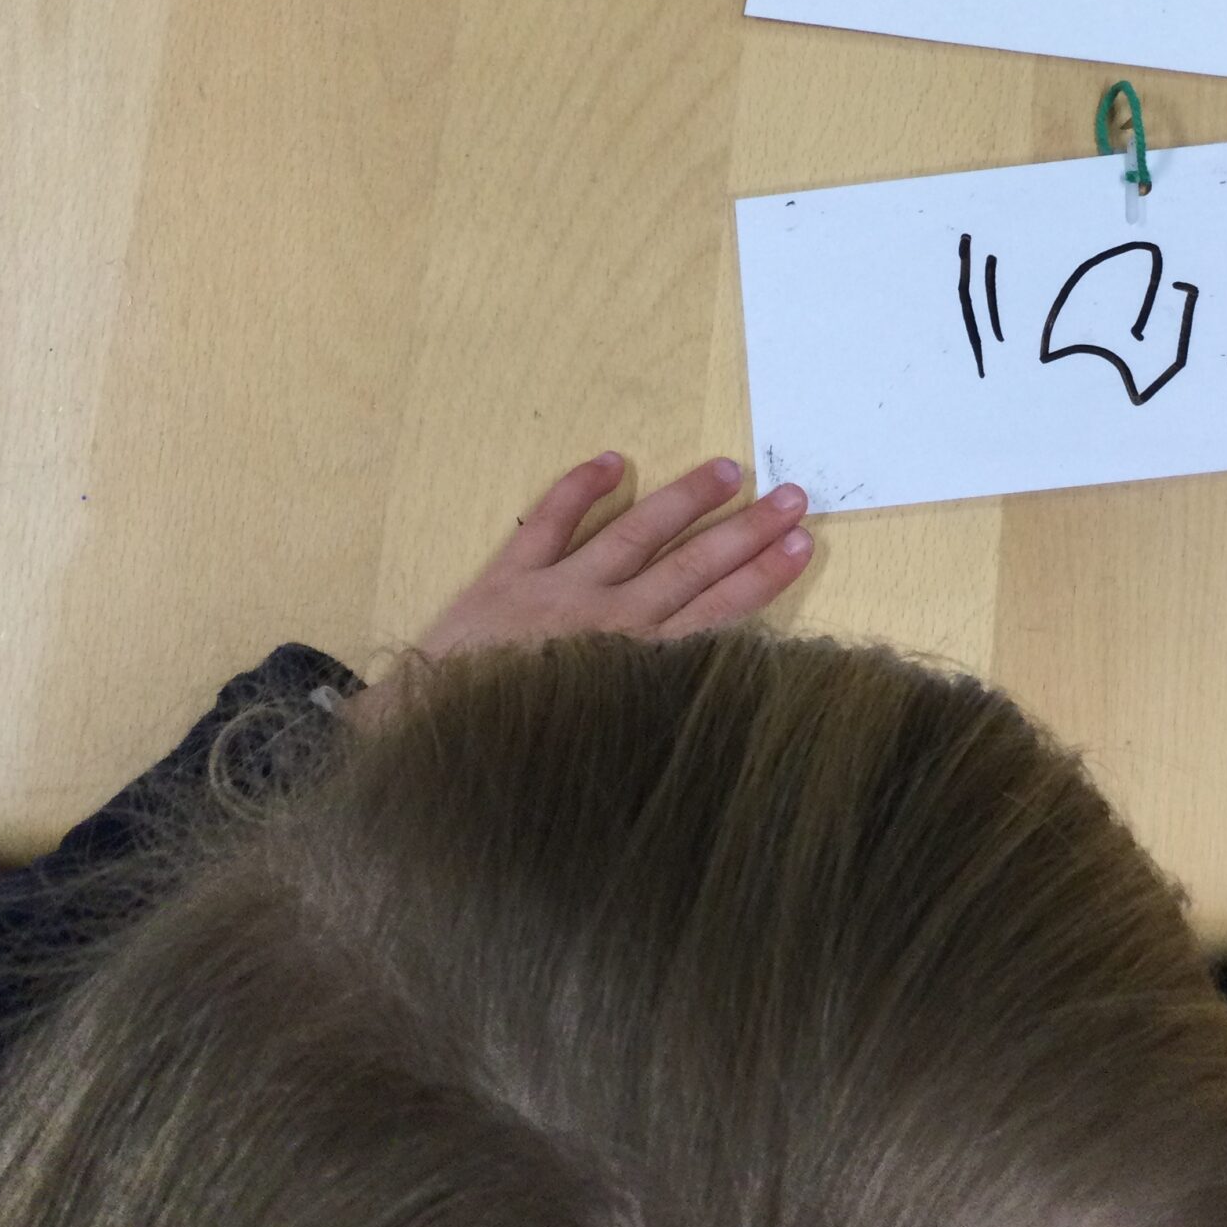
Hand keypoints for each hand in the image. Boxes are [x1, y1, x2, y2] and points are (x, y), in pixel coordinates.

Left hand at [353, 456, 812, 723]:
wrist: (423, 749)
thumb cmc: (513, 764)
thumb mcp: (595, 757)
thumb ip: (649, 717)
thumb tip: (703, 696)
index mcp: (631, 671)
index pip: (714, 615)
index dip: (762, 578)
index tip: (803, 545)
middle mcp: (604, 624)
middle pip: (690, 568)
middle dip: (746, 531)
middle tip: (793, 495)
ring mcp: (555, 593)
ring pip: (634, 535)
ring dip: (684, 501)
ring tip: (729, 470)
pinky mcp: (505, 580)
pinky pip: (548, 523)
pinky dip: (579, 489)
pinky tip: (614, 462)